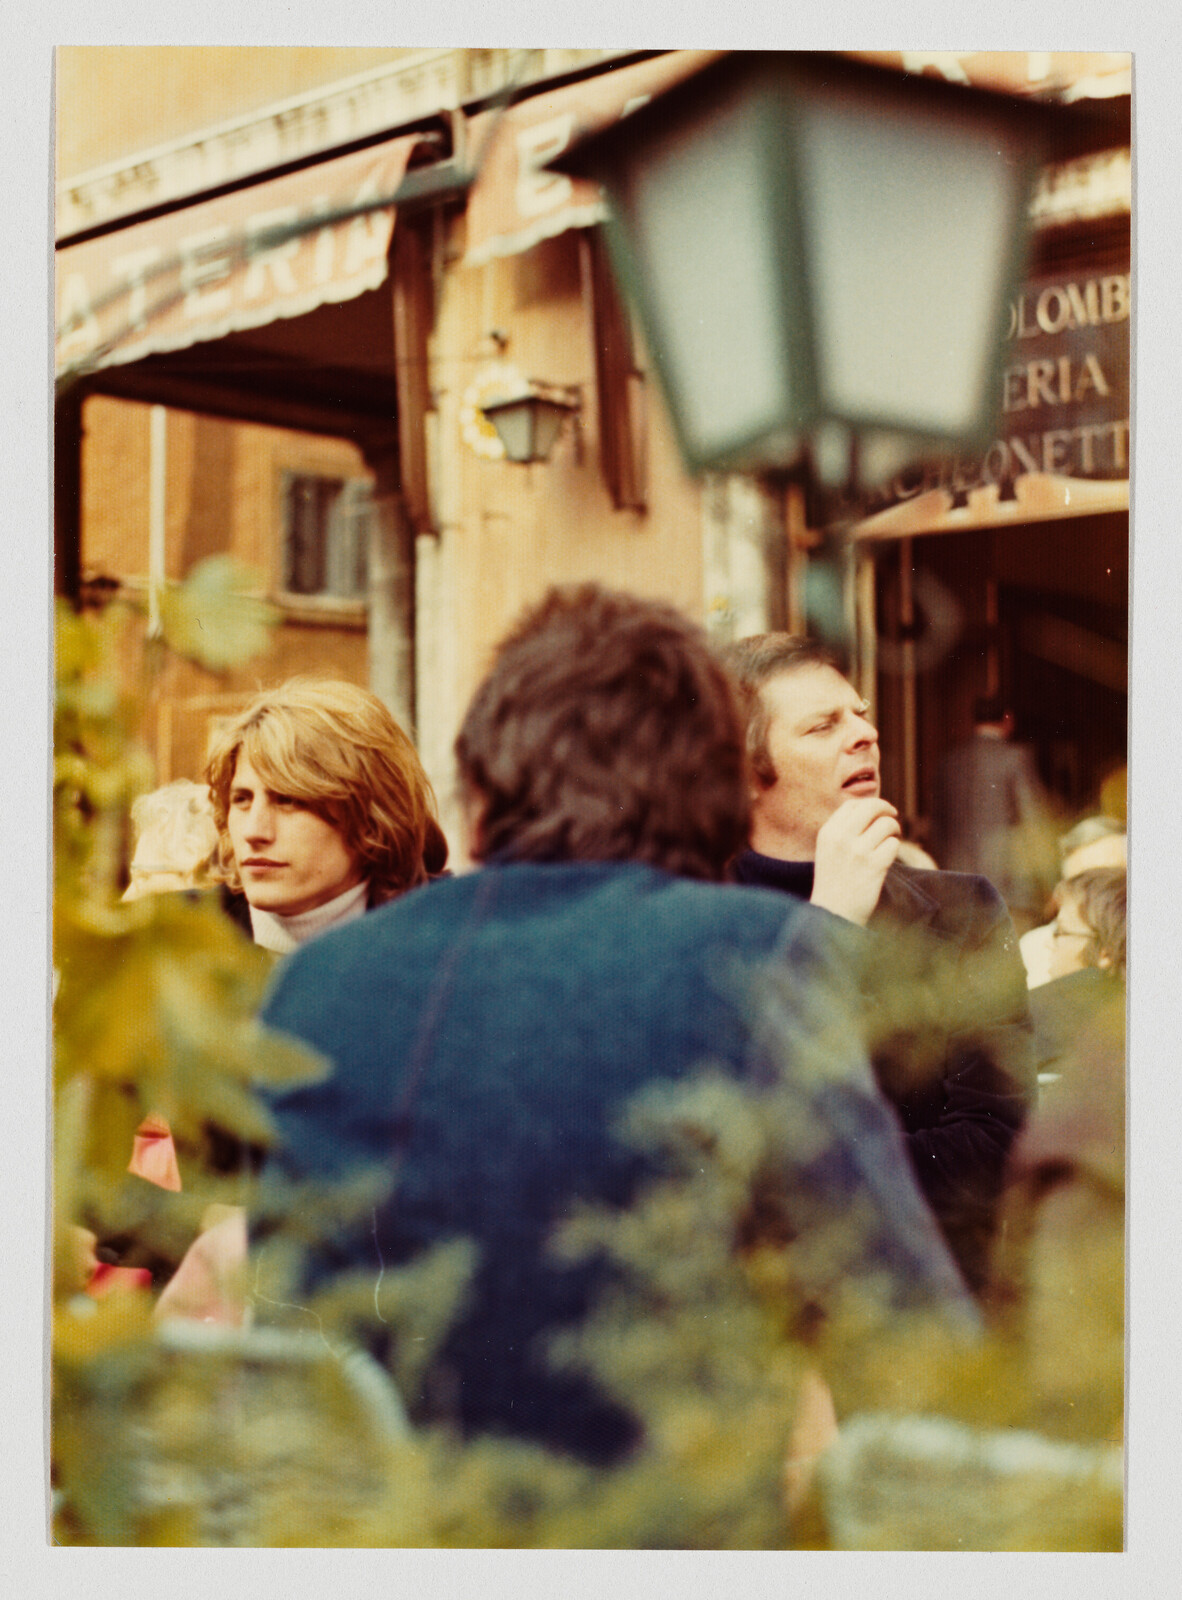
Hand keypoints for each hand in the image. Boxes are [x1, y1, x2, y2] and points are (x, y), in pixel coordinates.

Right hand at [810, 797, 900, 925]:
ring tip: (890, 840)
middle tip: (892, 818)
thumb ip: (844, 830)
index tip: (877, 813)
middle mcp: (841, 838)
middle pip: (872, 807)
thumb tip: (872, 810)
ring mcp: (858, 851)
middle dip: (886, 810)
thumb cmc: (833, 883)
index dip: (868, 806)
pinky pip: (893, 844)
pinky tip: (887, 857)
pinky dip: (894, 849)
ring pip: (887, 824)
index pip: (852, 805)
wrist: (832, 914)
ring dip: (893, 830)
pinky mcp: (874, 865)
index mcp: (827, 833)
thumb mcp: (828, 851)